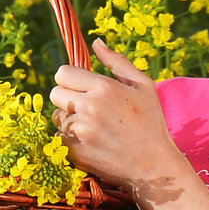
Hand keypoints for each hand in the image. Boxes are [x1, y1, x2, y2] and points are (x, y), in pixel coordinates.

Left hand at [50, 41, 187, 199]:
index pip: (62, 73)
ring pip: (57, 117)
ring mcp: (80, 132)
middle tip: (87, 108)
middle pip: (54, 93)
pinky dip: (70, 140)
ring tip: (92, 127)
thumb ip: (117, 62)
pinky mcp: (74, 152)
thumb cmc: (151, 122)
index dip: (70, 79)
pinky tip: (90, 142)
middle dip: (67, 98)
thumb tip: (95, 42)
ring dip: (69, 119)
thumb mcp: (143, 86)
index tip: (81, 87)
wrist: (154, 166)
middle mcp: (89, 107)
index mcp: (104, 88)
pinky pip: (59, 138)